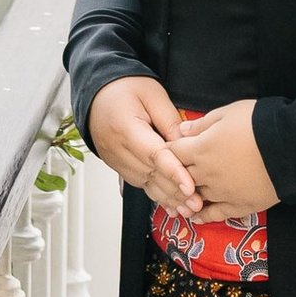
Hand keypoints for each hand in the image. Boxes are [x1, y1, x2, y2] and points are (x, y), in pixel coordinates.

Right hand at [87, 78, 200, 214]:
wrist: (97, 92)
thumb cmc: (125, 88)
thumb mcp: (153, 94)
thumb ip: (170, 120)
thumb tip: (188, 145)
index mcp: (125, 127)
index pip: (153, 154)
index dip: (173, 172)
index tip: (190, 186)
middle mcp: (117, 148)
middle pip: (150, 174)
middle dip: (175, 191)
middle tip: (198, 203)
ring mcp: (115, 160)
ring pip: (145, 183)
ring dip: (167, 197)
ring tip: (189, 209)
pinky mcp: (118, 166)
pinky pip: (139, 183)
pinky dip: (157, 194)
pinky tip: (172, 204)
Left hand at [173, 99, 278, 218]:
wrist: (289, 146)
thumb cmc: (258, 122)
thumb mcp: (228, 113)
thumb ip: (202, 123)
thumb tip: (181, 130)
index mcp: (201, 148)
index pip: (173, 152)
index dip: (169, 150)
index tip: (169, 150)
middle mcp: (207, 173)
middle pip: (180, 177)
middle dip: (175, 174)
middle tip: (173, 173)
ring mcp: (222, 192)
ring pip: (195, 197)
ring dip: (187, 195)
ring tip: (181, 195)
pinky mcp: (239, 205)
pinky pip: (215, 214)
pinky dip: (203, 216)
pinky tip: (196, 216)